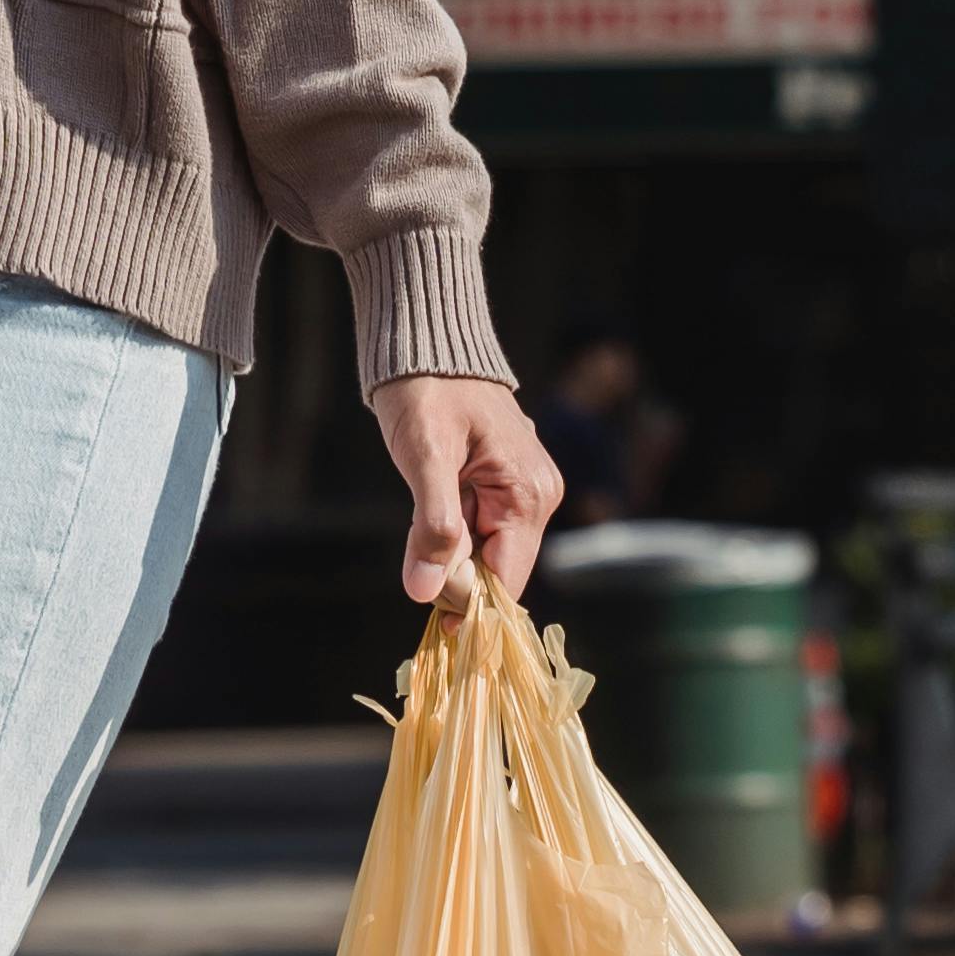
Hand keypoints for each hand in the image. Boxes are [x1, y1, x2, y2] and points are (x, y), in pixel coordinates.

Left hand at [376, 374, 560, 606]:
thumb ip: (431, 527)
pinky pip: (479, 531)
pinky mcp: (505, 485)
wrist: (424, 342)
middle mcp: (537, 496)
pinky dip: (451, 534)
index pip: (506, 581)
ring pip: (484, 553)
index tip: (430, 614)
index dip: (469, 605)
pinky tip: (431, 508)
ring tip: (423, 509)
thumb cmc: (425, 389)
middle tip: (416, 553)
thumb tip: (425, 593)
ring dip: (448, 551)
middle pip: (497, 571)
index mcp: (529, 493)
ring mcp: (524, 491)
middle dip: (455, 574)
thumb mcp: (425, 455)